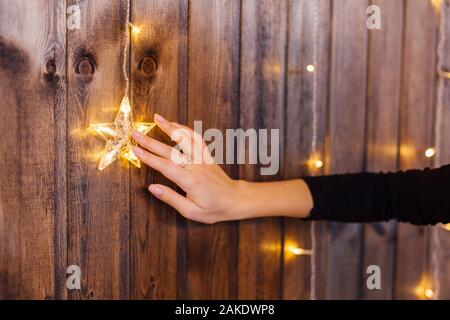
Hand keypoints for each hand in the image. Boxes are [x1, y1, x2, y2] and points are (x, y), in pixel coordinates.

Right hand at [131, 114, 245, 223]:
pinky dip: (185, 129)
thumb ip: (171, 198)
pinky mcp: (206, 155)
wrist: (235, 200)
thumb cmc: (213, 209)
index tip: (134, 150)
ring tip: (156, 117)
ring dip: (169, 127)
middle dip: (150, 141)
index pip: (165, 166)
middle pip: (170, 150)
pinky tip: (175, 124)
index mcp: (190, 181)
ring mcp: (202, 158)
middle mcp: (196, 166)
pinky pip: (196, 138)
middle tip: (135, 133)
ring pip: (184, 138)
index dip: (148, 158)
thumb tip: (152, 188)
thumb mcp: (191, 212)